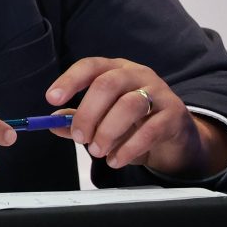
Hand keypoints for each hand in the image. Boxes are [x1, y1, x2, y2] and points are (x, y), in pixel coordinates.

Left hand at [45, 57, 226, 176]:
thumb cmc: (134, 122)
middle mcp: (137, 75)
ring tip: (97, 151)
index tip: (52, 98)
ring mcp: (159, 92)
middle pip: (108, 84)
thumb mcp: (103, 119)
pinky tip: (116, 160)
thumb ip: (79, 119)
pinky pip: (150, 130)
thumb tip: (52, 122)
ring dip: (108, 131)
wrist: (175, 137)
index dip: (70, 80)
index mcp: (115, 70)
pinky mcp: (174, 115)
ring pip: (130, 105)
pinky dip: (128, 148)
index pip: (90, 66)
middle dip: (88, 113)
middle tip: (79, 137)